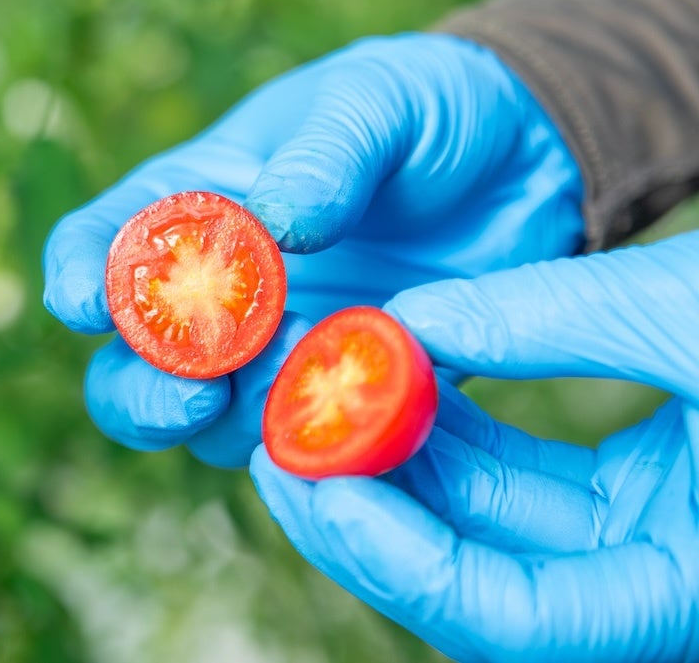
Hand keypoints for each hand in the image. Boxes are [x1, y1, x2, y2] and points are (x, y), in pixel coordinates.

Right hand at [44, 33, 583, 465]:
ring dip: (231, 420)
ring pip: (204, 420)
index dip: (80, 275)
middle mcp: (216, 289)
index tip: (84, 303)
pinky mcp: (338, 394)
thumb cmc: (425, 111)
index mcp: (195, 201)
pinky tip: (352, 417)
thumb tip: (274, 222)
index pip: (102, 242)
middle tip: (193, 392)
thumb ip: (326, 153)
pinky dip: (311, 442)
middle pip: (130, 363)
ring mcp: (274, 351)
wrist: (524, 166)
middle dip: (142, 389)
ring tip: (295, 387)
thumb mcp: (379, 101)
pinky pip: (300, 441)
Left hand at [251, 232, 698, 662]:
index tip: (315, 479)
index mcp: (691, 592)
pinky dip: (441, 438)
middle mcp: (653, 591)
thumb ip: (554, 320)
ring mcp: (635, 551)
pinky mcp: (625, 506)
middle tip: (277, 437)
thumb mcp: (695, 316)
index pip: (520, 619)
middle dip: (366, 511)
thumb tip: (407, 323)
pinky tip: (379, 379)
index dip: (402, 561)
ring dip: (390, 467)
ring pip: (479, 532)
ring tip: (307, 398)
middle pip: (473, 581)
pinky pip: (508, 486)